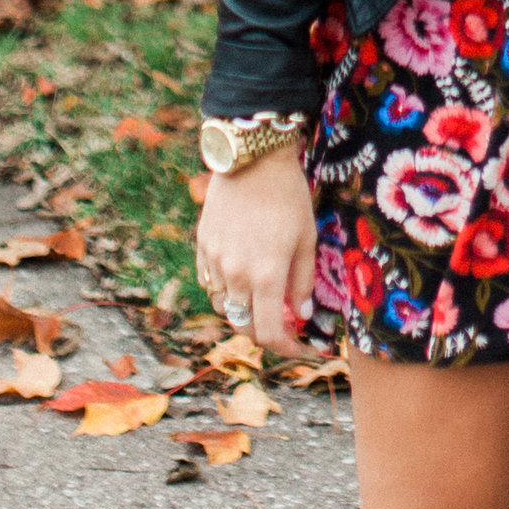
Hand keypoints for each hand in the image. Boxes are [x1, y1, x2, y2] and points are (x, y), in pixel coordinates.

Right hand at [194, 148, 318, 351]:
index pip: (269, 333)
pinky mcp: (202, 246)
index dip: (285, 348)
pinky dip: (225, 289)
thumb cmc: (288, 197)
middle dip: (264, 331)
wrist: (252, 159)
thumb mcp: (306, 240)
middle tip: (282, 322)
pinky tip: (241, 276)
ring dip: (243, 310)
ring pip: (224, 306)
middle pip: (244, 325)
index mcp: (266, 276)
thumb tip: (299, 315)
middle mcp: (236, 275)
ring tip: (261, 297)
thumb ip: (302, 282)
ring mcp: (215, 261)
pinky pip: (210, 282)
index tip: (299, 348)